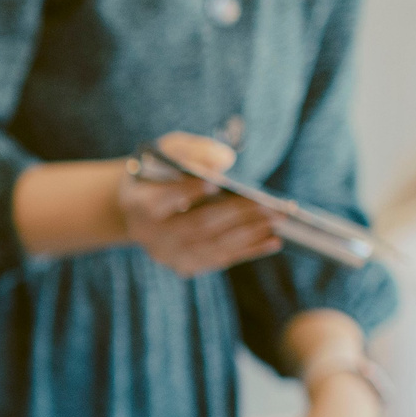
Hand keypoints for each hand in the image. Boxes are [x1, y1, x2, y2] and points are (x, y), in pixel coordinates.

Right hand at [118, 132, 281, 277]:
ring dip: (249, 234)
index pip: (162, 200)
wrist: (137, 208)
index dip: (187, 193)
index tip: (215, 183)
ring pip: (212, 246)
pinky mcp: (184, 265)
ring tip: (279, 220)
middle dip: (236, 215)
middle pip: (196, 226)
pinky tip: (273, 240)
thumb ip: (192, 151)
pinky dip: (248, 251)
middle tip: (271, 206)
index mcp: (138, 202)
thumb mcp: (167, 151)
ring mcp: (167, 254)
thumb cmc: (159, 172)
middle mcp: (149, 234)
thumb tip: (225, 161)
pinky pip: (220, 260)